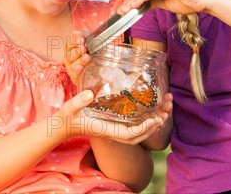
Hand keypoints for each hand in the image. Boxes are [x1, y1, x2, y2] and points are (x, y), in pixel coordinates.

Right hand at [56, 90, 170, 144]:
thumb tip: (89, 94)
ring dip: (154, 123)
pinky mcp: (115, 125)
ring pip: (139, 133)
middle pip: (140, 136)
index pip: (130, 135)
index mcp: (106, 130)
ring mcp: (115, 130)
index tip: (155, 120)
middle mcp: (113, 132)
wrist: (64, 125)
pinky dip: (146, 121)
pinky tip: (152, 109)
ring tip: (165, 108)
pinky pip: (135, 127)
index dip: (144, 129)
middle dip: (155, 126)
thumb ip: (78, 101)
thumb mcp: (70, 108)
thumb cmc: (67, 117)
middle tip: (166, 111)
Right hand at [62, 30, 89, 84]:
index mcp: (71, 49)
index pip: (68, 45)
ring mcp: (72, 69)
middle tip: (83, 48)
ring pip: (72, 66)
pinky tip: (80, 67)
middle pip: (69, 56)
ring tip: (86, 57)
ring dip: (79, 61)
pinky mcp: (77, 78)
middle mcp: (69, 59)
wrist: (105, 60)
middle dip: (76, 52)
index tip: (81, 39)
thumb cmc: (94, 48)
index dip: (73, 42)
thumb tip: (75, 33)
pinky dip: (78, 72)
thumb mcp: (90, 38)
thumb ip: (83, 34)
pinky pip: (75, 76)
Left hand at [119, 0, 217, 14]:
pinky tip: (134, 6)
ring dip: (133, 1)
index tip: (125, 9)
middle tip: (120, 11)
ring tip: (125, 10)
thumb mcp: (168, 4)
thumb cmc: (191, 2)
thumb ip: (155, 2)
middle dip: (130, 0)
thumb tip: (143, 6)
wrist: (206, 1)